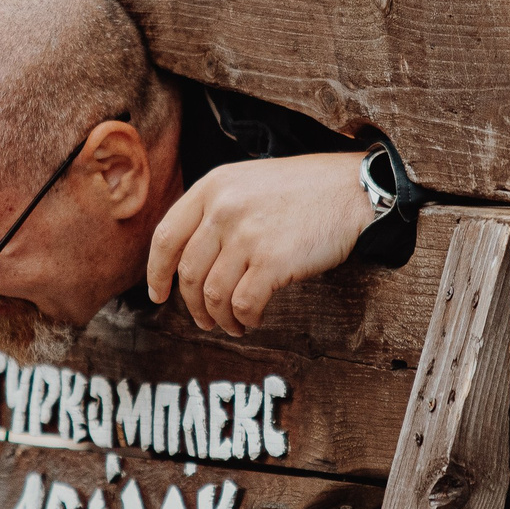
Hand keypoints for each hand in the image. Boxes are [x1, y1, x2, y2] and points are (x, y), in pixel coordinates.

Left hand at [147, 152, 373, 335]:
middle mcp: (224, 209)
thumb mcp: (248, 182)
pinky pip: (244, 305)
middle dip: (193, 306)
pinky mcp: (273, 261)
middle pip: (189, 273)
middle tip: (205, 321)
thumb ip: (216, 209)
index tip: (158, 295)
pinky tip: (254, 320)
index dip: (156, 272)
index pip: (166, 236)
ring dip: (220, 319)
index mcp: (213, 187)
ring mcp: (247, 235)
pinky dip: (245, 320)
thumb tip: (187, 260)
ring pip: (213, 295)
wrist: (352, 191)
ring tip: (234, 325)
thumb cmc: (304, 190)